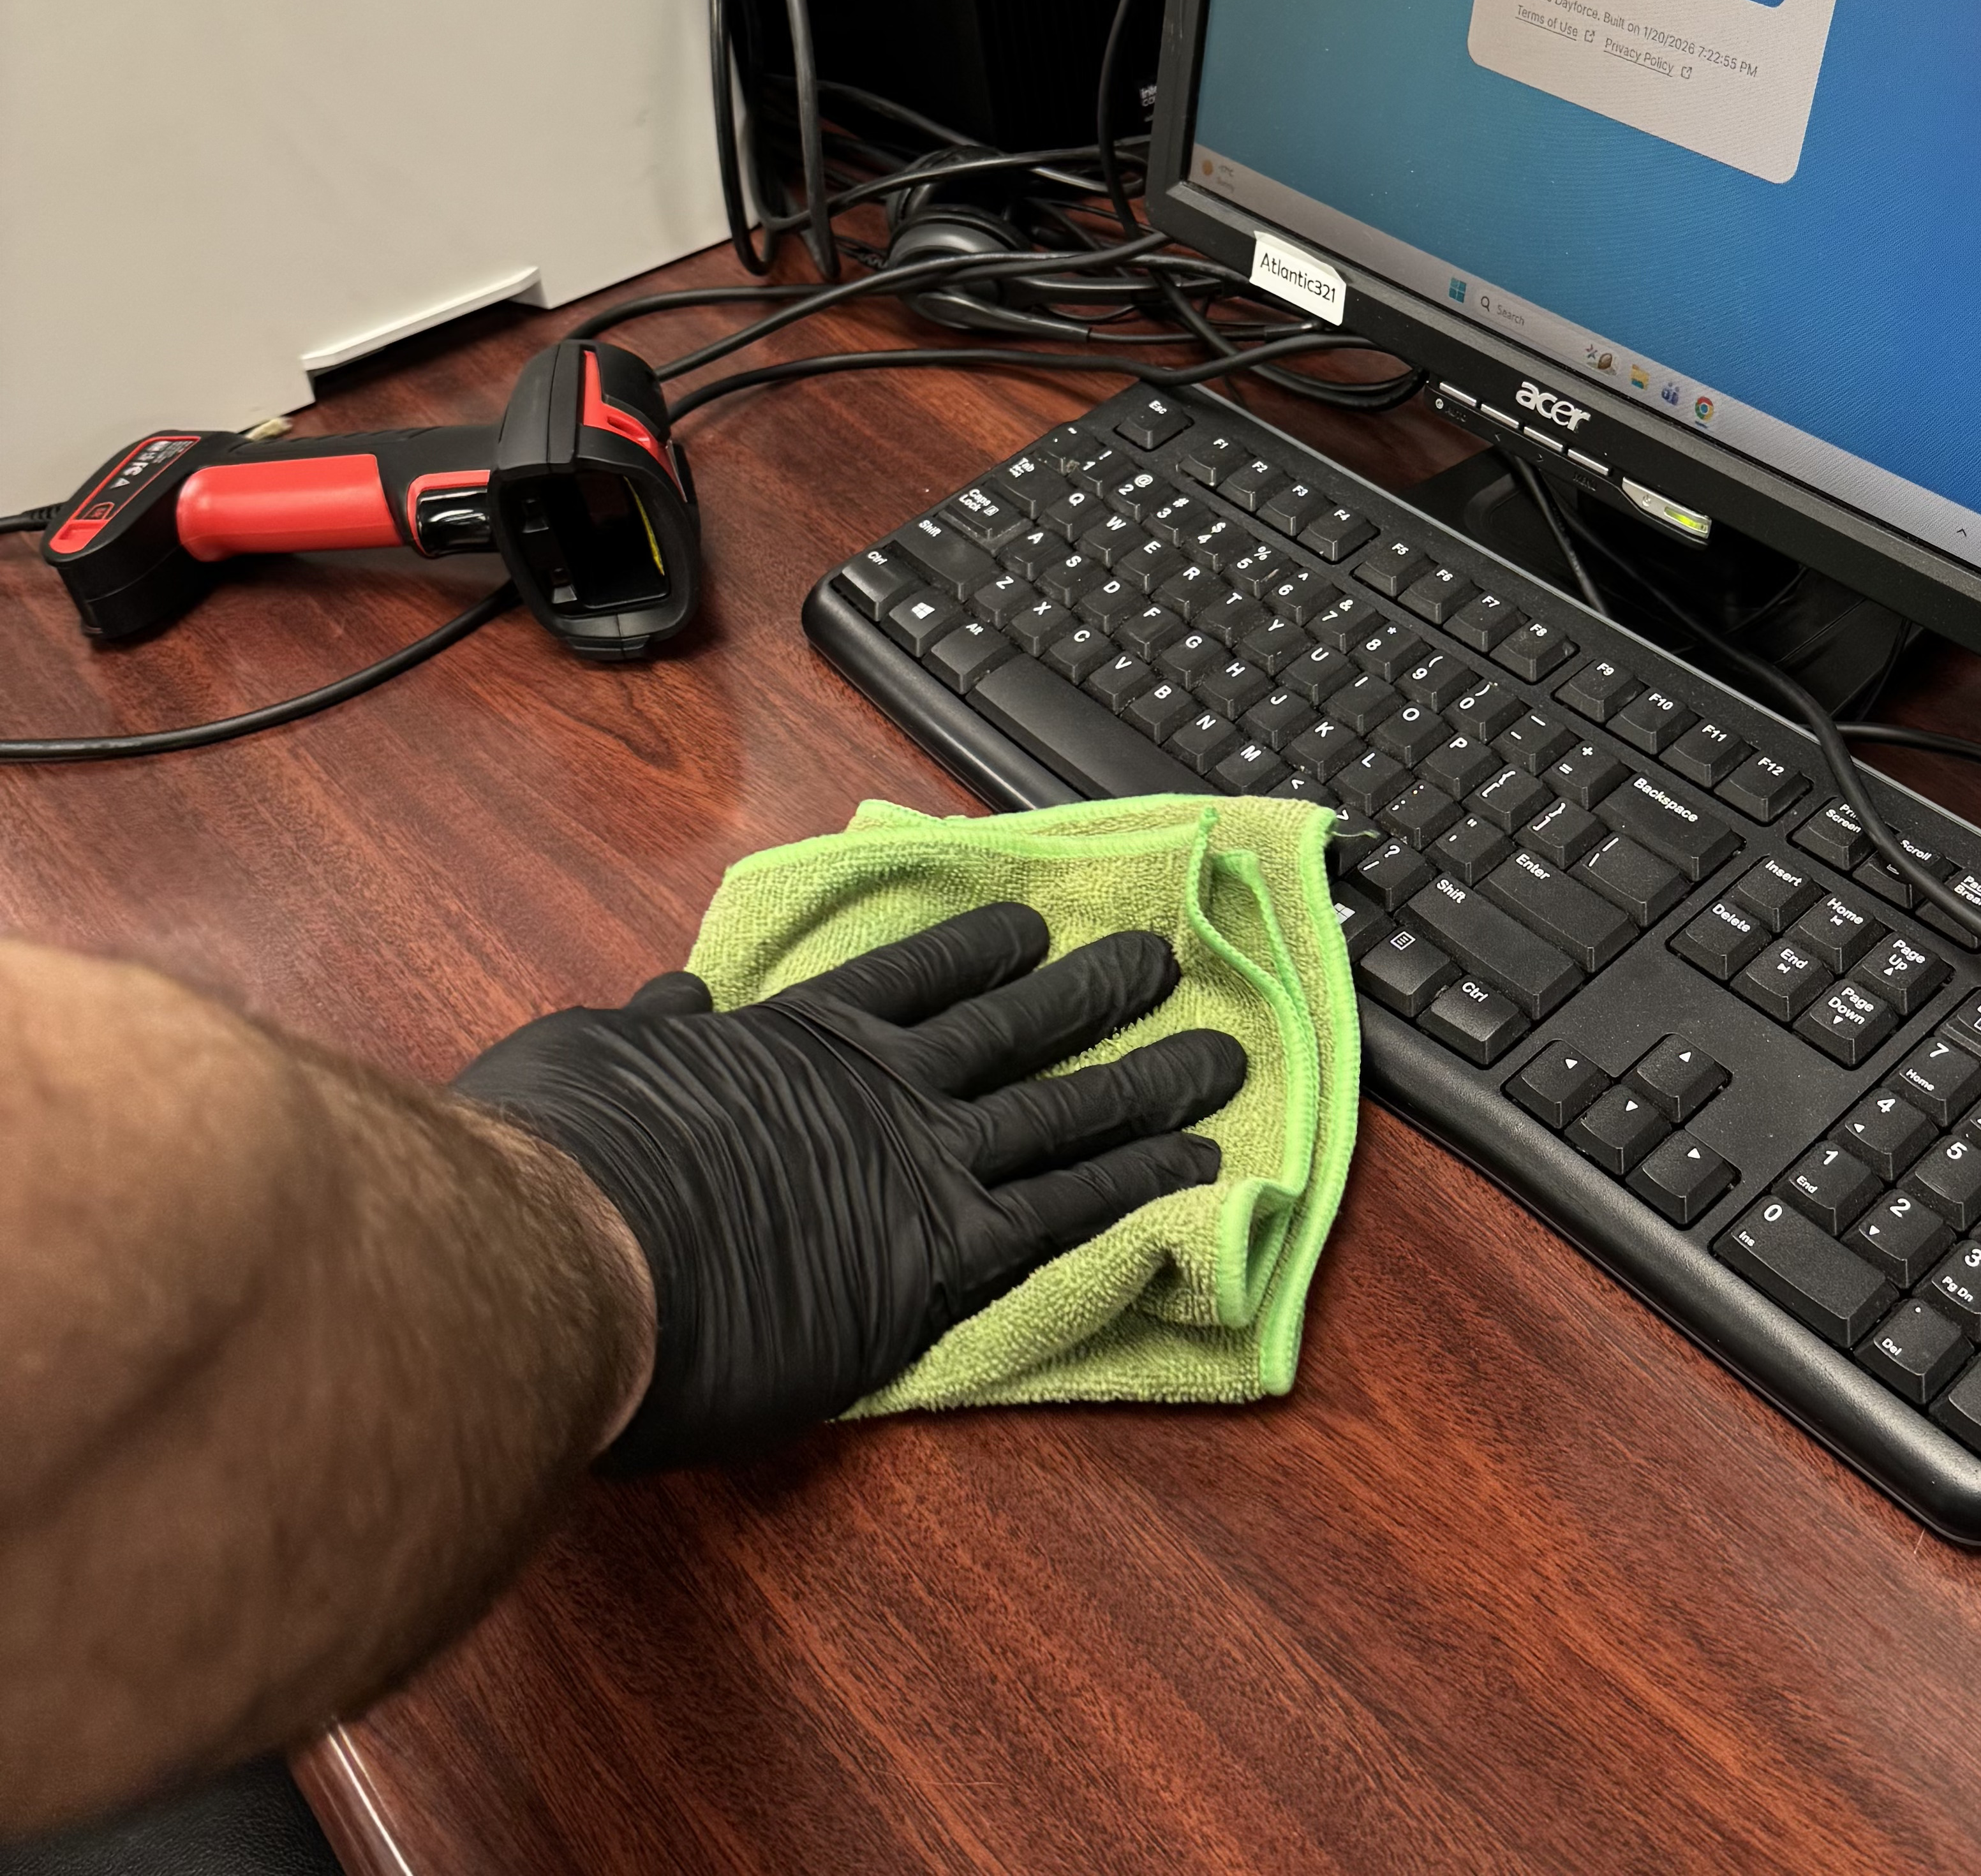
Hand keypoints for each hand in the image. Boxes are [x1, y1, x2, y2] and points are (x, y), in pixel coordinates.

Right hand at [450, 903, 1243, 1470]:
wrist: (581, 1253)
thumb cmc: (564, 1162)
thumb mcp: (590, 1054)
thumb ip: (650, 1029)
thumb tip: (674, 1000)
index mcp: (796, 1034)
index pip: (913, 975)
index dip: (982, 947)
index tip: (1033, 925)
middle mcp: (882, 1082)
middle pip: (1017, 1025)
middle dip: (1095, 994)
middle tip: (1161, 966)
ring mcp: (925, 1160)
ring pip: (1067, 1109)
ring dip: (1149, 1081)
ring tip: (1218, 1059)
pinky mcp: (946, 1252)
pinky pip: (1070, 1211)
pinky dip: (1139, 1185)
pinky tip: (1196, 1170)